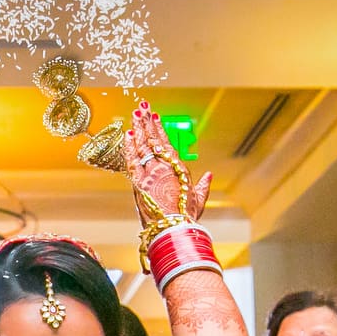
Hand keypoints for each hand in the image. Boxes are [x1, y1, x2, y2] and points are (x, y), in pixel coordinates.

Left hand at [121, 102, 211, 219]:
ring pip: (141, 147)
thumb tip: (209, 176)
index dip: (159, 128)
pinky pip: (132, 161)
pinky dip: (129, 147)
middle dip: (146, 123)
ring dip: (137, 130)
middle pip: (152, 141)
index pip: (166, 143)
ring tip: (134, 116)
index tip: (154, 116)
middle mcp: (163, 168)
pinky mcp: (138, 184)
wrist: (173, 229)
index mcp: (178, 169)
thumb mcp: (198, 200)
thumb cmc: (186, 217)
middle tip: (141, 107)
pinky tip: (127, 135)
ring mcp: (150, 174)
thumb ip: (203, 186)